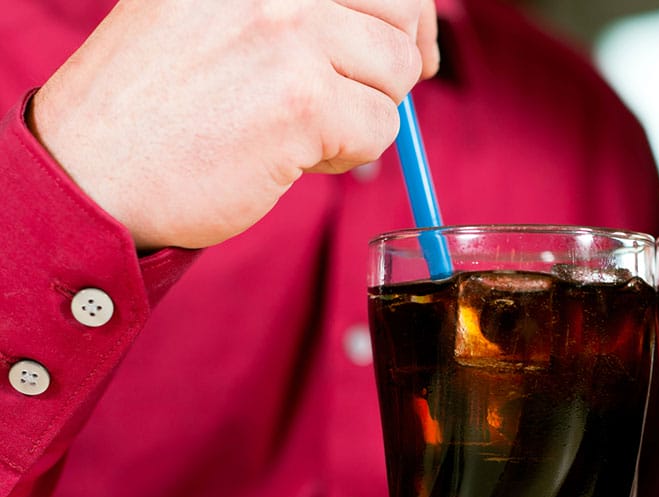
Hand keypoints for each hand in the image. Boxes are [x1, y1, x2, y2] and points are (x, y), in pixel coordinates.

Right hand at [28, 0, 438, 250]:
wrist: (92, 167)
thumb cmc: (155, 102)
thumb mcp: (211, 12)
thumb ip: (291, 6)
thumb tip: (402, 20)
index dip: (406, 11)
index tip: (414, 43)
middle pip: (400, 10)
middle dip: (396, 63)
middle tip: (363, 99)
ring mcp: (289, 33)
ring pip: (395, 72)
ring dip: (364, 113)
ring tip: (301, 131)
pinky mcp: (303, 100)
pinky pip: (380, 128)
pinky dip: (349, 153)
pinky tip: (294, 157)